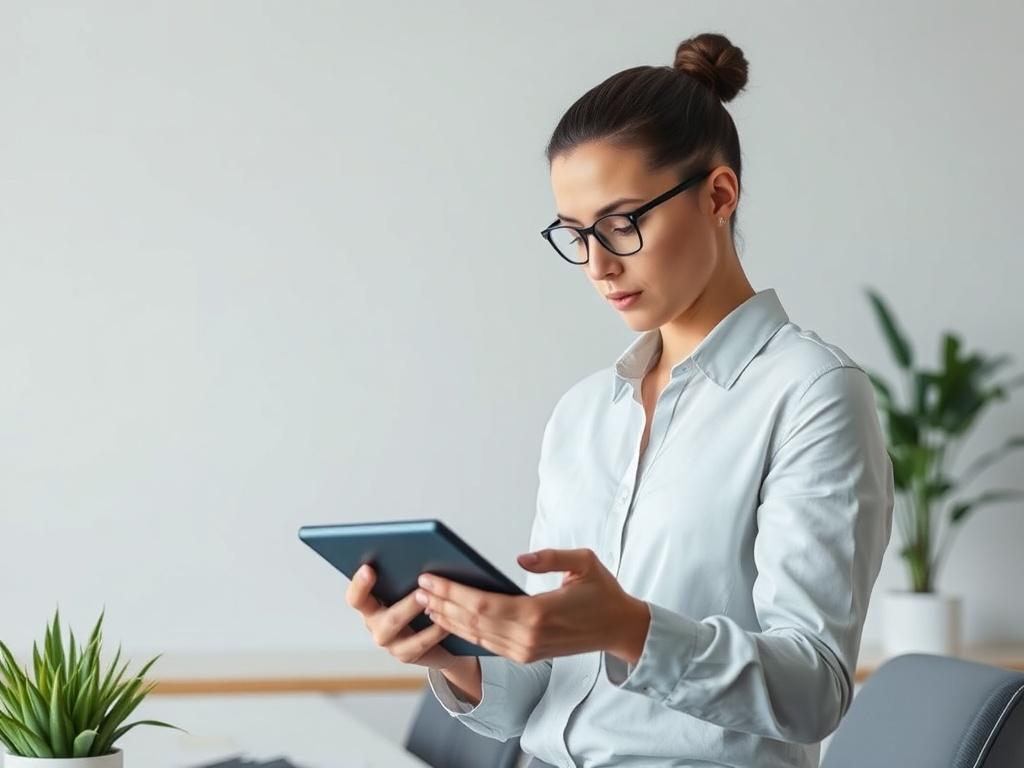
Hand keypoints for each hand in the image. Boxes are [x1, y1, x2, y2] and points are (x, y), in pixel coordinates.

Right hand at [345, 563, 458, 669]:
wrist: (434, 640)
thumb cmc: (419, 604)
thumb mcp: (409, 590)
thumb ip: (407, 579)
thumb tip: (421, 560)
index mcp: (370, 605)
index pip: (356, 597)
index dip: (359, 584)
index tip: (368, 568)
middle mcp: (375, 625)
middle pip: (385, 616)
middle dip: (405, 604)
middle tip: (421, 591)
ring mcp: (389, 643)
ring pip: (402, 632)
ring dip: (417, 615)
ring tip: (432, 602)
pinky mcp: (405, 655)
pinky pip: (419, 644)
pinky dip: (434, 631)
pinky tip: (446, 622)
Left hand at [415, 548, 650, 664]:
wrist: (619, 629)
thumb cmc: (602, 592)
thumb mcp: (584, 562)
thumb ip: (551, 557)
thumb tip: (520, 557)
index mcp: (539, 613)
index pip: (483, 604)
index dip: (453, 592)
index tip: (430, 579)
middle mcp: (528, 637)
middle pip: (474, 622)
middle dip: (443, 604)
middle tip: (418, 586)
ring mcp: (526, 650)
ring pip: (477, 636)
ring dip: (449, 620)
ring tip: (427, 602)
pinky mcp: (527, 656)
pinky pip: (488, 645)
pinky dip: (465, 633)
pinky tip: (450, 620)